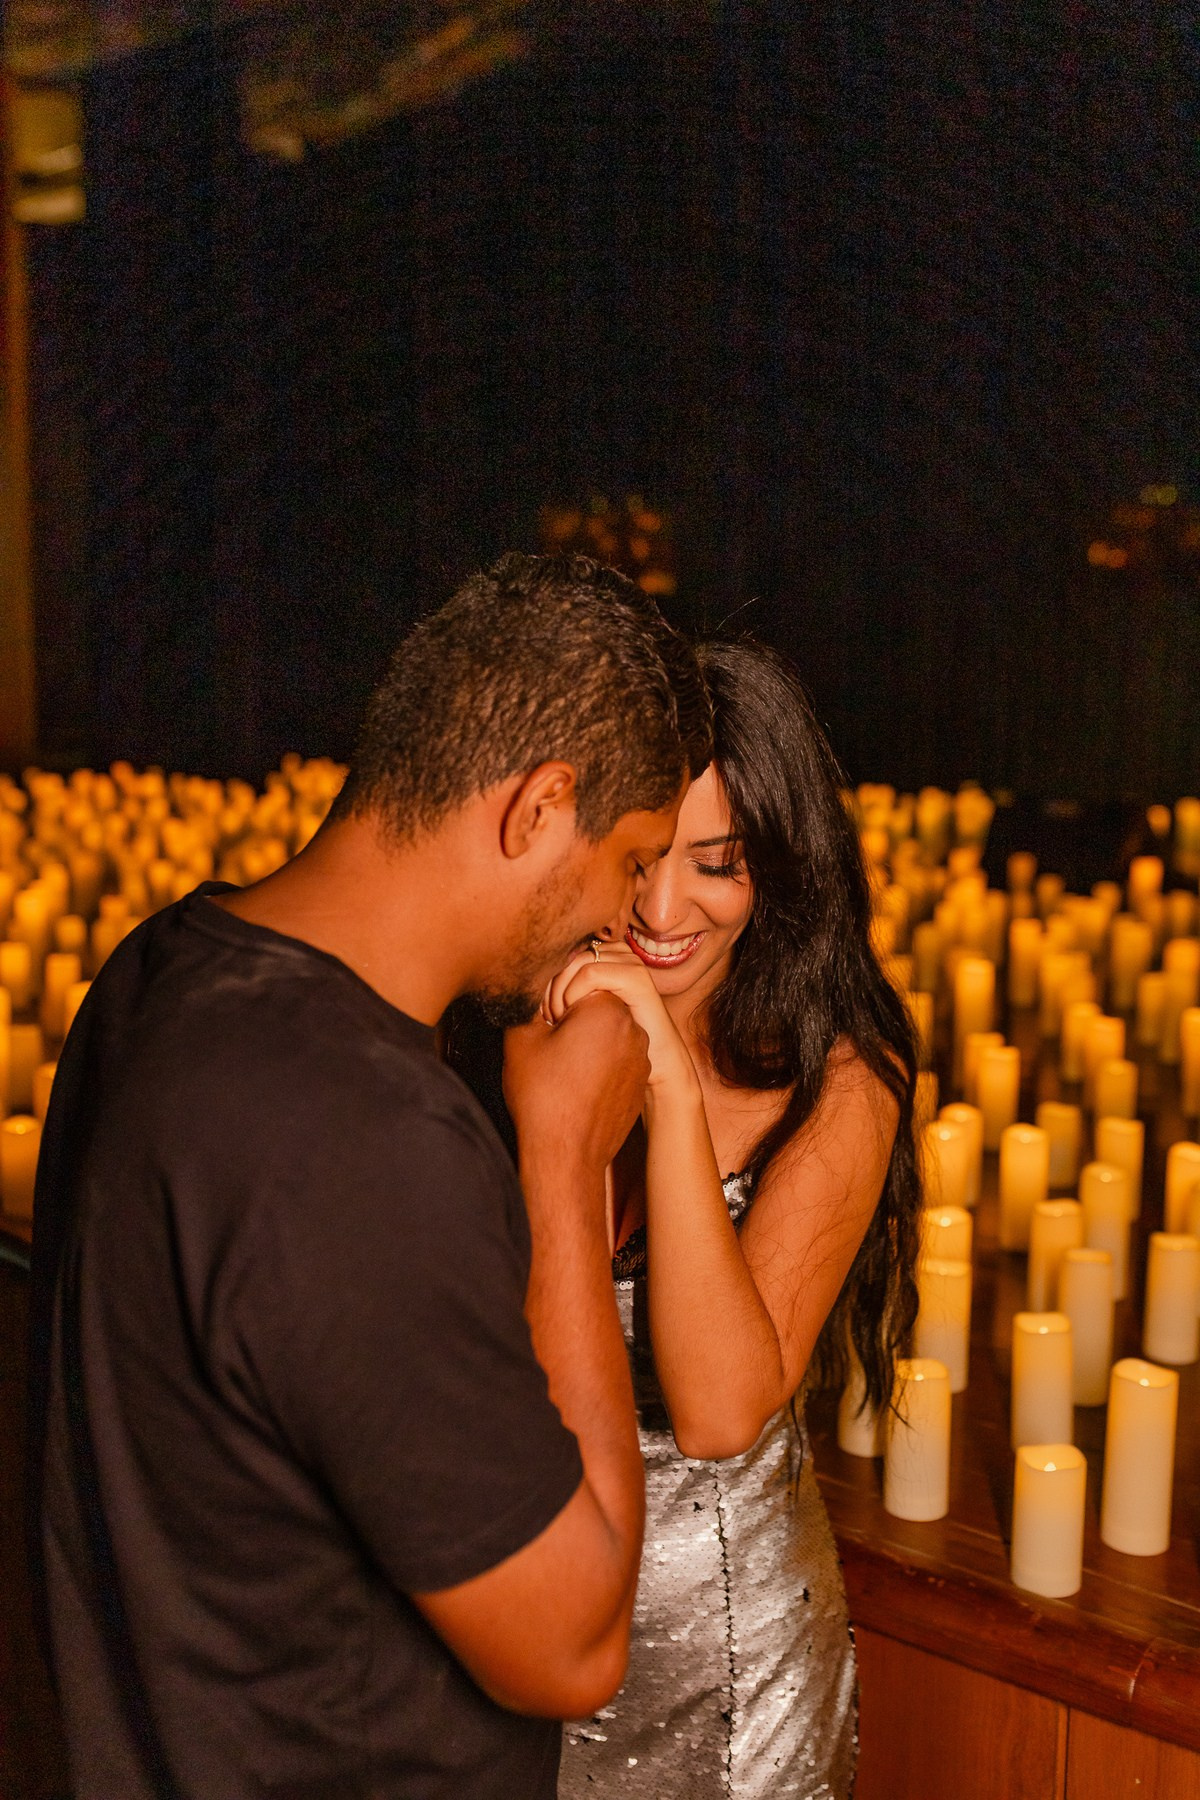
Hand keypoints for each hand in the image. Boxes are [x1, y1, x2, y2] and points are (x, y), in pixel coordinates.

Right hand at [503, 992, 650, 1176]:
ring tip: (563, 1069)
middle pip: (595, 1005)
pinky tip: (578, 1087)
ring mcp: (641, 1057)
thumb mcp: (521, 1037)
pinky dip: (598, 1064)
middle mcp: (634, 1029)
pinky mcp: (640, 1081)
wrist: (566, 1157)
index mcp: (608, 1009)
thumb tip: (536, 988)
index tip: (544, 1027)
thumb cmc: (542, 1097)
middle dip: (572, 1018)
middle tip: (551, 1048)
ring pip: (606, 1032)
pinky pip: (616, 1058)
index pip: (578, 982)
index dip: (554, 1002)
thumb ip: (530, 999)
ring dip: (585, 1041)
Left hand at [541, 942, 696, 1093]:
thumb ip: (560, 993)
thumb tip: (526, 981)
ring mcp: (629, 963)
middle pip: (566, 953)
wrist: (657, 1065)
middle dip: (549, 985)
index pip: (562, 951)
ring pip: (576, 961)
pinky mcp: (636, 977)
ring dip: (559, 991)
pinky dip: (573, 995)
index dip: (545, 979)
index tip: (539, 1011)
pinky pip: (592, 973)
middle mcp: (618, 954)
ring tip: (558, 1020)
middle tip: (546, 1019)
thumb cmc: (613, 1044)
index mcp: (605, 957)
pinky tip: (571, 1017)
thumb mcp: (580, 1014)